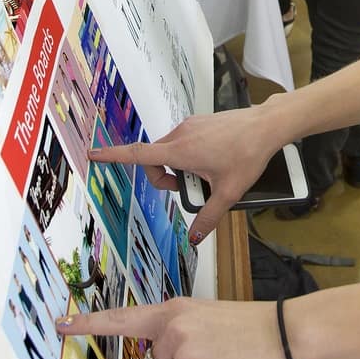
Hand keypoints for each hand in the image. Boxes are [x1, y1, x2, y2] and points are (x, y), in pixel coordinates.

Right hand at [91, 103, 282, 242]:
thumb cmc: (248, 154)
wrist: (266, 126)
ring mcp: (189, 126)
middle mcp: (180, 135)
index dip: (112, 155)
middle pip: (153, 159)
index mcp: (180, 151)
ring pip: (169, 151)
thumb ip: (208, 217)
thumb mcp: (229, 192)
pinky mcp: (198, 121)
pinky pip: (182, 141)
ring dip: (177, 167)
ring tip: (206, 174)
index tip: (93, 154)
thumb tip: (193, 237)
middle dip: (163, 178)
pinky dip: (187, 155)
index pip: (137, 154)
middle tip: (188, 188)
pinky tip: (213, 160)